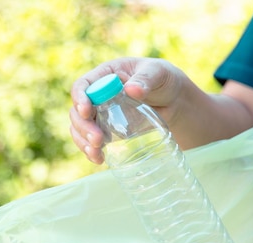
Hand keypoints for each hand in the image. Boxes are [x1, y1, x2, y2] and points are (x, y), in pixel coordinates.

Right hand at [69, 57, 185, 163]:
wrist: (174, 101)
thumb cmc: (164, 79)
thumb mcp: (159, 73)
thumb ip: (146, 79)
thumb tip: (131, 89)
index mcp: (105, 75)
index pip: (83, 85)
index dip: (80, 98)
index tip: (87, 112)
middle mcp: (97, 95)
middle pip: (77, 111)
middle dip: (83, 127)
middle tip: (98, 140)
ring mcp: (100, 114)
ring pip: (80, 128)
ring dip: (83, 142)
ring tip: (97, 153)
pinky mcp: (107, 130)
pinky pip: (91, 140)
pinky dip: (91, 151)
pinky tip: (99, 159)